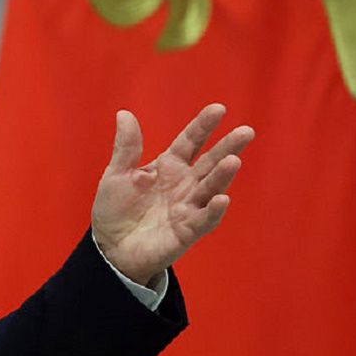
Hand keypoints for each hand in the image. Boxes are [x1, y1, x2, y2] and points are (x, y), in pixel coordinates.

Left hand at [91, 104, 254, 285]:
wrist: (110, 246)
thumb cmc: (116, 209)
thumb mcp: (117, 174)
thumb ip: (126, 147)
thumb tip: (124, 114)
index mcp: (169, 167)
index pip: (190, 142)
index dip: (203, 126)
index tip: (218, 109)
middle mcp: (184, 185)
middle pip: (209, 163)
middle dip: (227, 148)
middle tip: (245, 132)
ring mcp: (188, 207)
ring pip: (210, 189)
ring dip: (222, 177)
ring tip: (233, 161)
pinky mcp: (187, 231)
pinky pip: (204, 219)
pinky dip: (213, 210)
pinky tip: (221, 199)